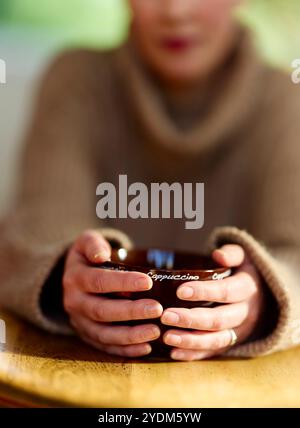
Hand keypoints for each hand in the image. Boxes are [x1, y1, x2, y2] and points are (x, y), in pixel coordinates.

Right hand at [63, 230, 162, 356]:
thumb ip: (93, 244)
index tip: (148, 282)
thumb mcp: (87, 242)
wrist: (74, 276)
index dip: (123, 282)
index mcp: (75, 278)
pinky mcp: (87, 336)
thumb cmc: (89, 256)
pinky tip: (146, 348)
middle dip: (131, 312)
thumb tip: (101, 255)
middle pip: (102, 311)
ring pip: (104, 334)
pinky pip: (105, 347)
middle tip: (157, 309)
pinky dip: (125, 350)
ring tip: (155, 332)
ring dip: (130, 336)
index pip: (99, 281)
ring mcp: (79, 322)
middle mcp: (74, 302)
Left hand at [161, 244, 264, 360]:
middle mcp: (246, 313)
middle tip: (166, 316)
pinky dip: (194, 355)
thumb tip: (219, 255)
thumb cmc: (243, 271)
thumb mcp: (244, 257)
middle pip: (219, 319)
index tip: (180, 291)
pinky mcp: (232, 343)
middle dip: (191, 319)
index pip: (226, 292)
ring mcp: (239, 331)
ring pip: (216, 340)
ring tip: (167, 336)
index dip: (204, 292)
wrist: (265, 294)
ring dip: (191, 341)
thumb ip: (232, 253)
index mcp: (247, 289)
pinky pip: (213, 352)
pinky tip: (173, 353)